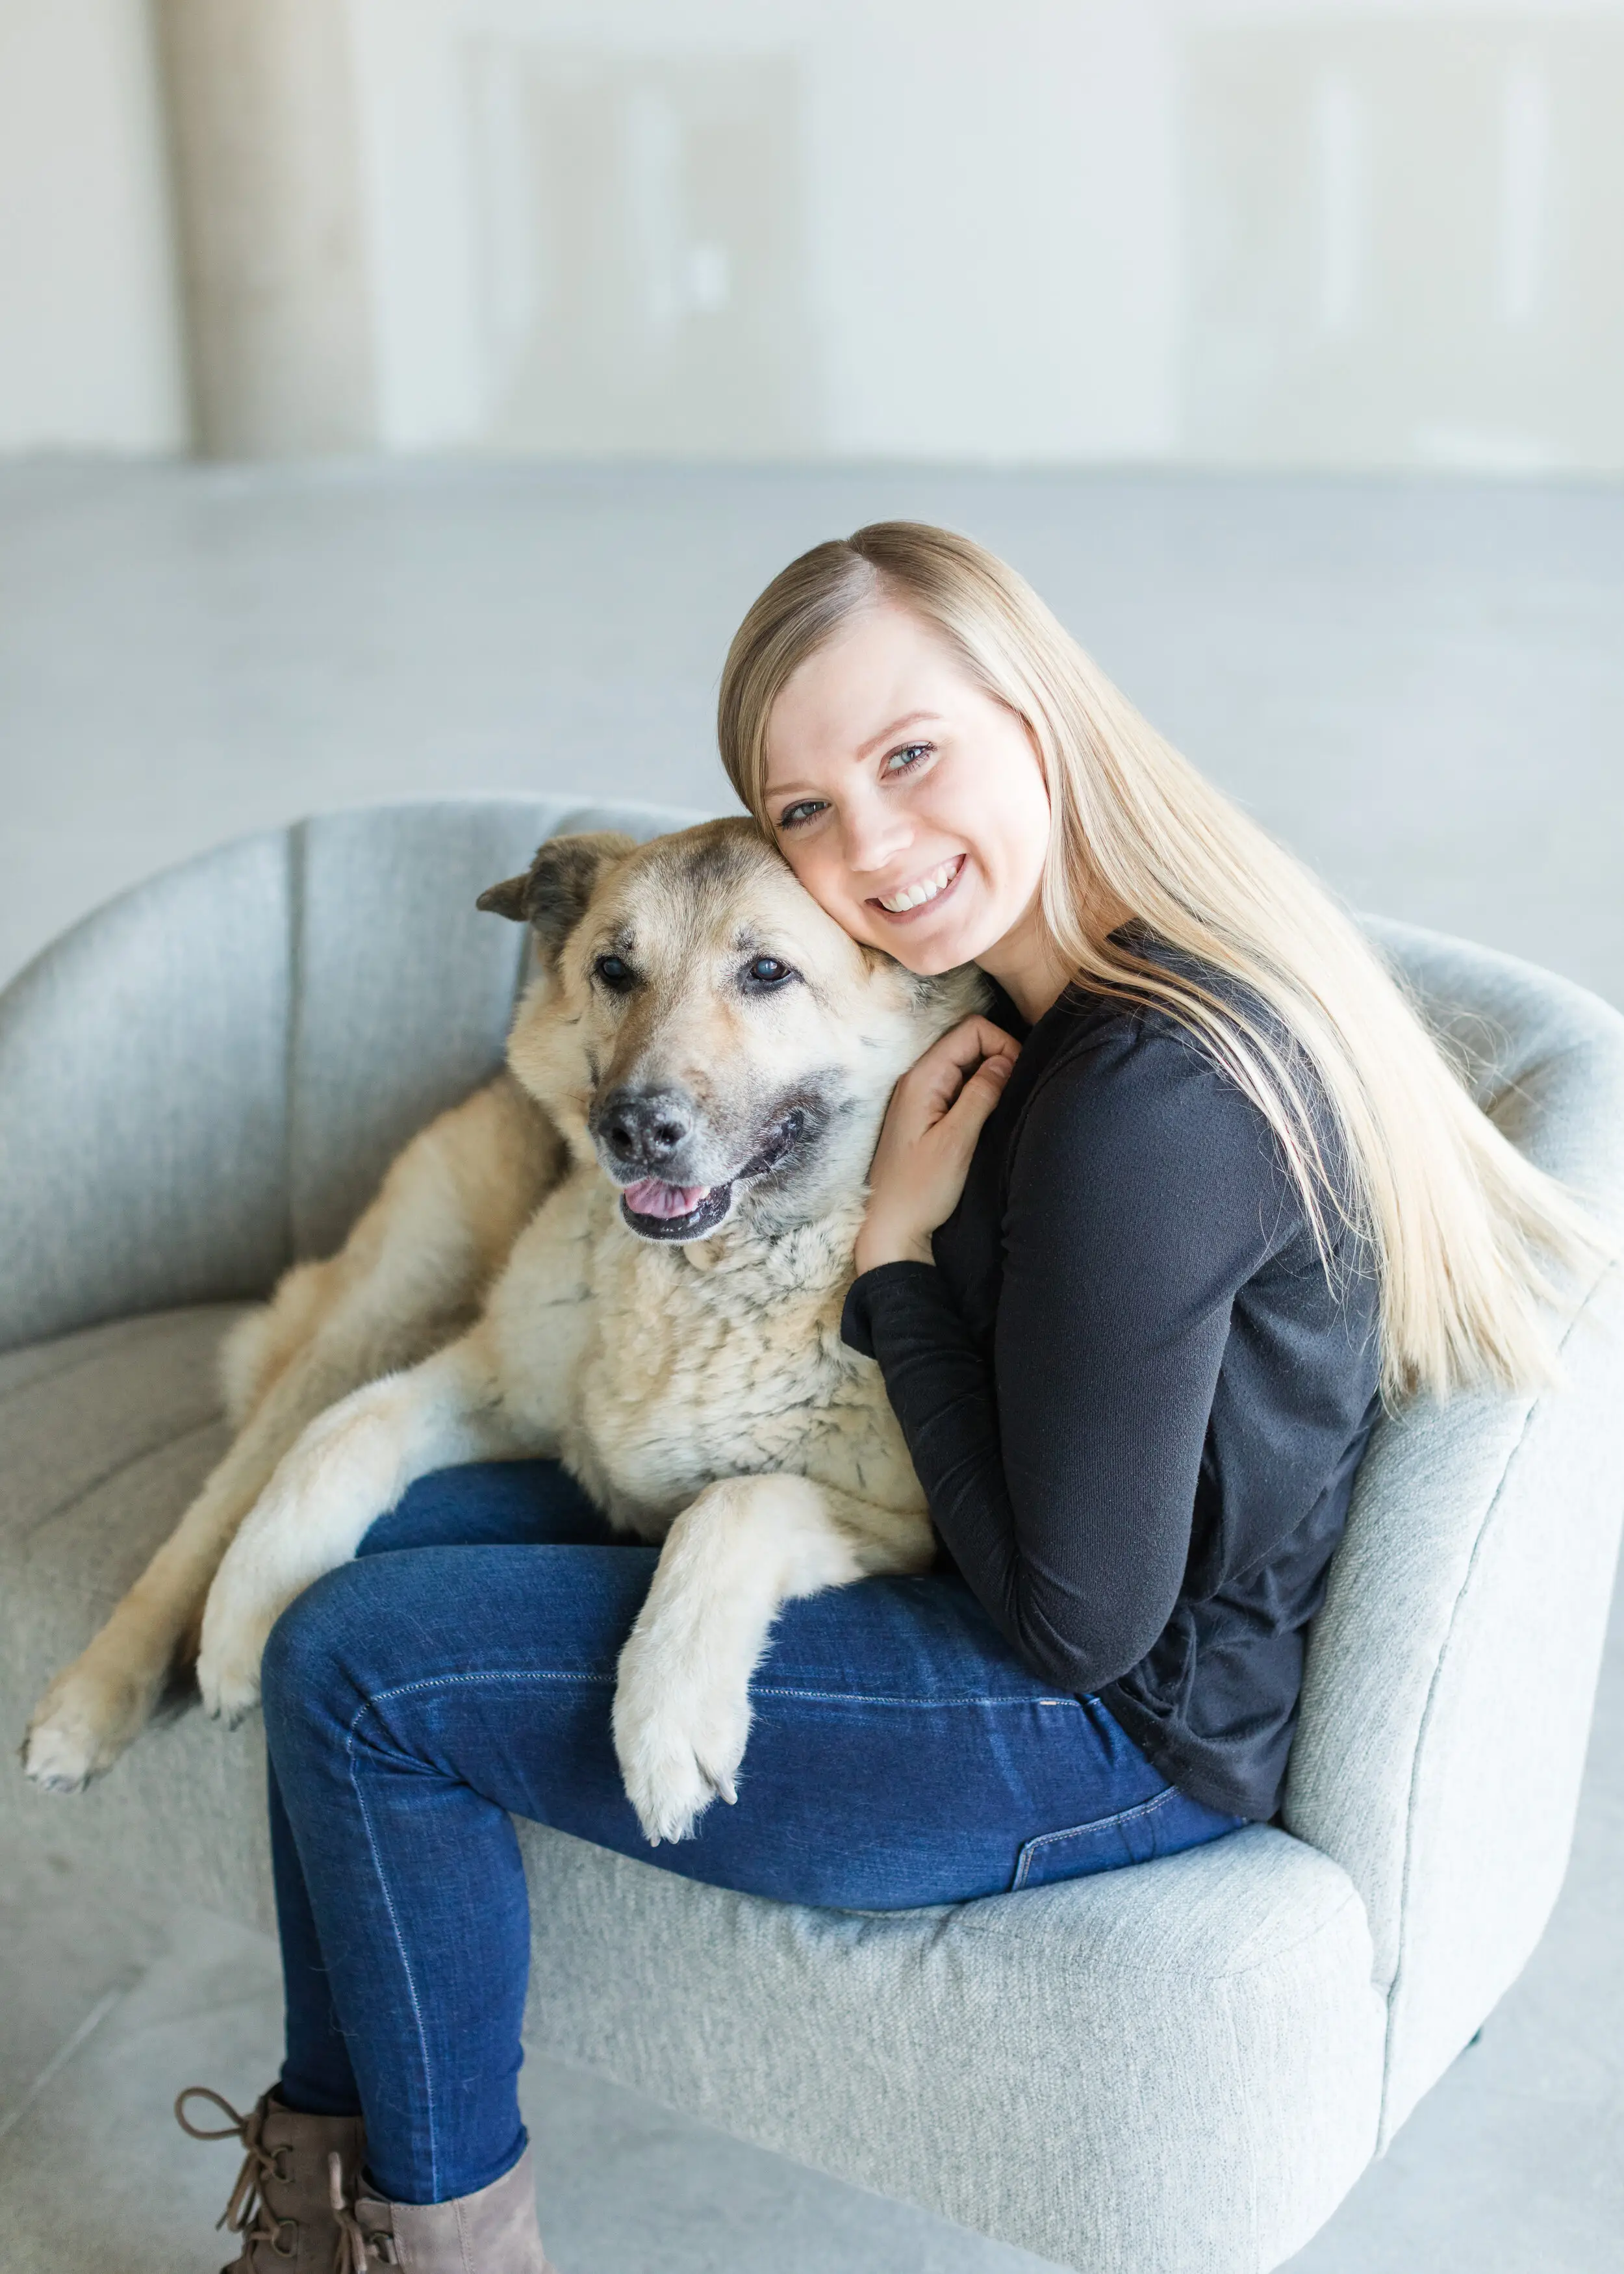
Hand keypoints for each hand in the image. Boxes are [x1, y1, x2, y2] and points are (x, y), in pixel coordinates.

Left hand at [855, 1015, 1018, 1274]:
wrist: (891, 1229)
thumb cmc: (920, 1190)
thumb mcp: (957, 1142)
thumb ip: (982, 1095)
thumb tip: (1006, 1061)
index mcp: (923, 1079)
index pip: (971, 1030)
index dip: (1002, 1044)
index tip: (1017, 1077)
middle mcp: (918, 1080)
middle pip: (967, 1042)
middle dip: (998, 1057)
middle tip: (1014, 1093)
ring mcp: (920, 1097)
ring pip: (964, 1065)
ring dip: (989, 1077)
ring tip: (1003, 1107)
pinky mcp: (925, 1115)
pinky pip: (957, 1087)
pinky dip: (977, 1093)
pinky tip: (988, 1117)